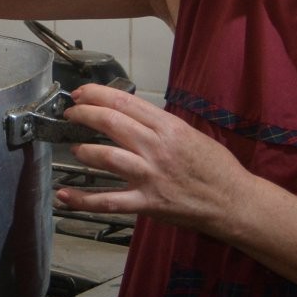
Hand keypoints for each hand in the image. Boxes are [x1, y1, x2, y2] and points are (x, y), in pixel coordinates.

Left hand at [56, 83, 252, 233]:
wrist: (234, 201)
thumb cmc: (214, 167)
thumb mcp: (190, 134)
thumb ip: (158, 125)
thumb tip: (127, 114)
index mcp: (169, 128)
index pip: (126, 103)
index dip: (97, 95)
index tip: (80, 94)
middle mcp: (157, 148)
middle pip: (112, 123)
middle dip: (84, 114)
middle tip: (70, 113)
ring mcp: (150, 176)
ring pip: (106, 156)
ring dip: (84, 150)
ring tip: (75, 147)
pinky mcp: (146, 202)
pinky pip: (107, 201)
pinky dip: (82, 199)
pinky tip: (63, 195)